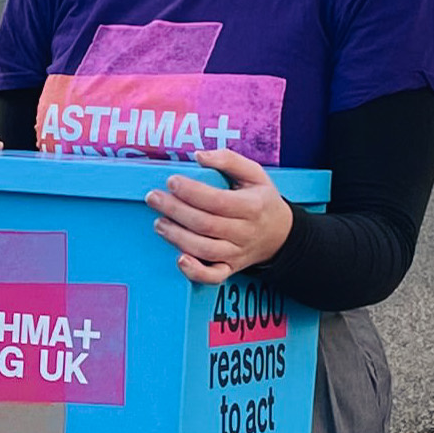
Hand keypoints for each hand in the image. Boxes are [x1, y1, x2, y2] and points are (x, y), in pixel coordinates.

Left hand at [148, 148, 293, 284]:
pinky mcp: (230, 268)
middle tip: (153, 198)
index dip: (192, 192)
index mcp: (252, 206)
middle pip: (205, 225)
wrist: (280, 234)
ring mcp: (237, 253)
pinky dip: (195, 272)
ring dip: (177, 237)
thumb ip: (228, 160)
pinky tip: (180, 260)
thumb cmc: (261, 200)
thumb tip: (200, 156)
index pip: (218, 201)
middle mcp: (245, 232)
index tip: (171, 181)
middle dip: (175, 211)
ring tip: (159, 223)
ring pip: (204, 249)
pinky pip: (213, 276)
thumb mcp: (254, 174)